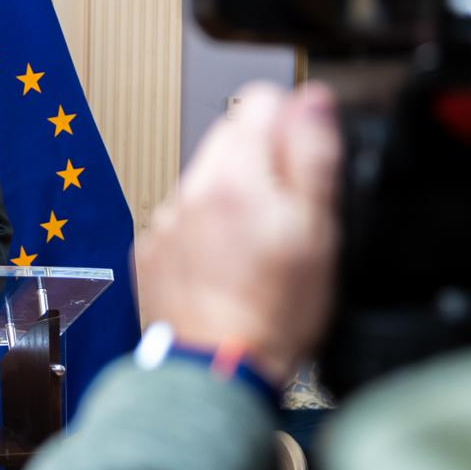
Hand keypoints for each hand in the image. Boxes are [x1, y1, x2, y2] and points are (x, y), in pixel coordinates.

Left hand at [138, 82, 339, 383]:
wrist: (215, 371)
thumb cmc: (272, 312)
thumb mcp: (318, 230)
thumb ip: (313, 154)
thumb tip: (314, 99)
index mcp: (235, 173)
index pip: (263, 99)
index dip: (296, 122)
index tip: (309, 159)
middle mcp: (192, 187)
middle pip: (233, 136)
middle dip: (266, 160)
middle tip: (290, 212)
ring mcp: (167, 219)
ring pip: (208, 180)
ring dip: (235, 197)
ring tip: (259, 248)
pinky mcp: (152, 250)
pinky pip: (184, 220)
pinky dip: (206, 232)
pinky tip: (228, 267)